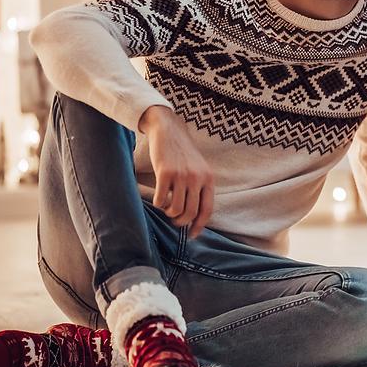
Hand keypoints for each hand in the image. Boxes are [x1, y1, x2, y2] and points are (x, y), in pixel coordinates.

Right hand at [139, 105, 214, 236]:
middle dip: (181, 222)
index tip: (193, 235)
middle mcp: (197, 178)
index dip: (199, 225)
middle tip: (175, 220)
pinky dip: (158, 204)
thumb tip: (194, 216)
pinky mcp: (165, 173)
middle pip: (190, 213)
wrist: (169, 131)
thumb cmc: (182, 154)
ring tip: (167, 207)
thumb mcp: (198, 169)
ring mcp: (181, 175)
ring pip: (175, 209)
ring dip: (169, 213)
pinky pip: (161, 200)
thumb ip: (199, 188)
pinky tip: (158, 198)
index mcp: (208, 179)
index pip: (207, 209)